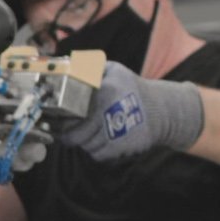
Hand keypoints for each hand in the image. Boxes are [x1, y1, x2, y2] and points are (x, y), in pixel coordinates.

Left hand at [59, 61, 203, 161]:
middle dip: (68, 135)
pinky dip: (96, 150)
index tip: (56, 120)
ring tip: (88, 133)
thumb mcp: (115, 70)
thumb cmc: (133, 89)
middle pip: (74, 135)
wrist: (162, 110)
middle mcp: (107, 113)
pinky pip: (97, 154)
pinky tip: (101, 140)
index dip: (60, 119)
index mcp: (104, 91)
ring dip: (84, 142)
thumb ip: (92, 67)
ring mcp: (114, 132)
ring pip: (85, 146)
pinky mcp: (120, 147)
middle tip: (67, 132)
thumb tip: (69, 66)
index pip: (70, 111)